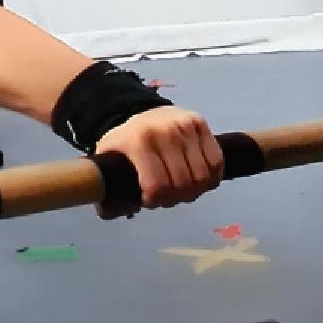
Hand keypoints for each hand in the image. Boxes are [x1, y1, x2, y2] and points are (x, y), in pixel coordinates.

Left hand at [92, 107, 222, 218]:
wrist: (143, 110)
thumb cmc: (127, 141)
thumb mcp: (108, 157)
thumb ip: (105, 183)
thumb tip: (109, 211)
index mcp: (139, 141)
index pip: (157, 186)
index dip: (155, 201)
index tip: (150, 200)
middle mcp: (165, 131)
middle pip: (182, 185)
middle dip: (175, 198)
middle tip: (168, 197)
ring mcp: (185, 126)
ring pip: (202, 177)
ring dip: (194, 191)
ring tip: (183, 189)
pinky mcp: (200, 124)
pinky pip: (216, 162)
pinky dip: (211, 178)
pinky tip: (199, 180)